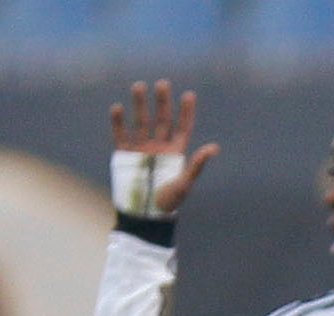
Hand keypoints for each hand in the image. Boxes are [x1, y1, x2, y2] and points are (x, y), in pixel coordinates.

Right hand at [109, 81, 219, 215]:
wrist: (145, 214)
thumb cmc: (169, 202)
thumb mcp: (185, 182)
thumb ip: (196, 164)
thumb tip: (214, 147)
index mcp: (176, 152)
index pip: (183, 127)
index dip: (186, 112)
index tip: (189, 95)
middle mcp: (159, 147)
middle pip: (161, 119)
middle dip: (162, 102)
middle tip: (163, 84)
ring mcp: (141, 148)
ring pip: (141, 121)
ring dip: (139, 104)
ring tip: (139, 86)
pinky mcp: (124, 154)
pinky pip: (120, 134)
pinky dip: (118, 121)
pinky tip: (118, 108)